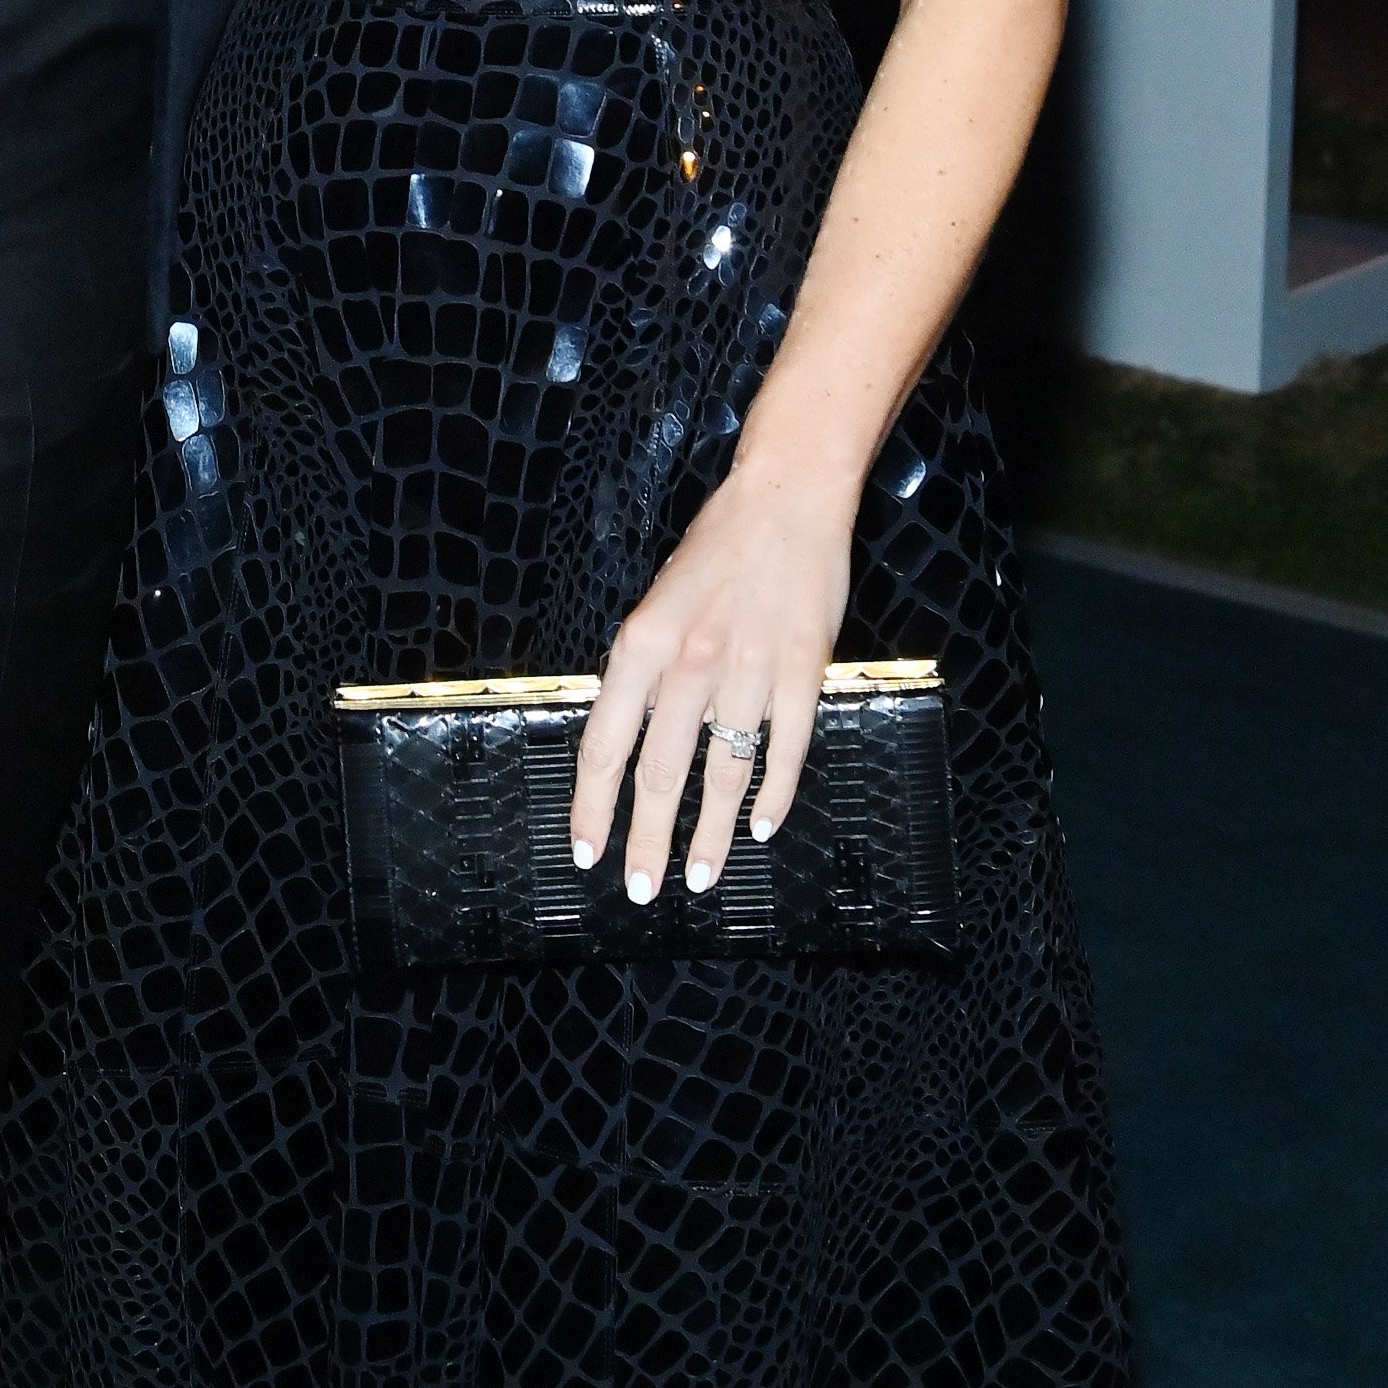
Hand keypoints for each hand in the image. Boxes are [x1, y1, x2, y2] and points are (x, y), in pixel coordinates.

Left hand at [567, 458, 853, 899]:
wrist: (786, 497)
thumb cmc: (716, 546)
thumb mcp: (657, 600)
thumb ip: (645, 669)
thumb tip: (628, 736)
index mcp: (642, 641)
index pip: (604, 741)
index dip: (592, 805)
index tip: (586, 854)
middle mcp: (690, 662)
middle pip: (659, 772)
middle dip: (647, 841)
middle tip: (642, 890)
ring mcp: (749, 671)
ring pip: (721, 775)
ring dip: (709, 835)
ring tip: (702, 878)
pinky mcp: (801, 672)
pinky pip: (785, 752)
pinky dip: (772, 797)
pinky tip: (760, 828)